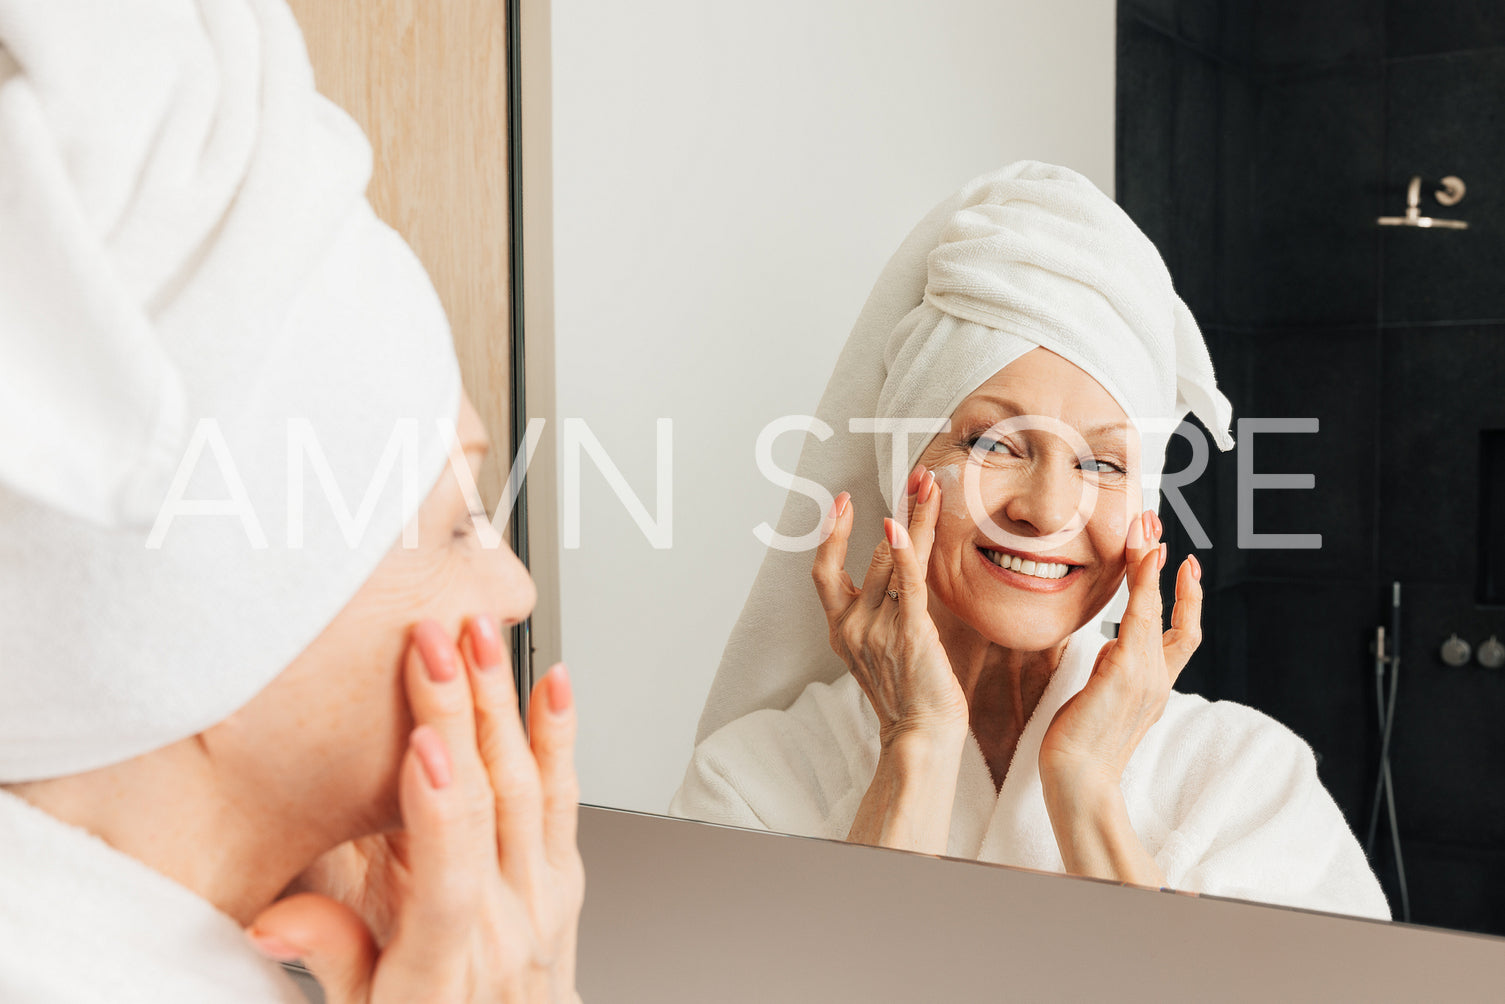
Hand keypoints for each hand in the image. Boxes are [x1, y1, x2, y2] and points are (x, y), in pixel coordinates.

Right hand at [248, 617, 584, 1002]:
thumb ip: (327, 956)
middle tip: (434, 644)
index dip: (437, 807)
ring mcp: (541, 897)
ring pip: (526, 786)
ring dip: (502, 704)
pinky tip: (553, 682)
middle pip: (487, 806)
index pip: (448, 879)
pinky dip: (558, 733)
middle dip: (460, 712)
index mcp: (443, 969)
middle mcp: (503, 928)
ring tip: (478, 638)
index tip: (422, 742)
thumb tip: (274, 918)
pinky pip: (564, 796)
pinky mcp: (563, 875)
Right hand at [811, 464, 966, 746]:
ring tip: (931, 487)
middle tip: (915, 476)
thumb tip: (896, 563)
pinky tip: (903, 526)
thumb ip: (882, 607)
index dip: (830, 534)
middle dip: (897, 509)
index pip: (823, 571)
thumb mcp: (882, 645)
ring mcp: (876, 631)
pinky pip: (906, 584)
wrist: (921, 735)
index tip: (842, 501)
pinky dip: (904, 552)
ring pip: (893, 562)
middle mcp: (852, 626)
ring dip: (915, 519)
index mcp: (841, 629)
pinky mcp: (908, 634)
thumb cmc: (911, 692)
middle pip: (869, 554)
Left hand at [1038, 509, 1202, 803]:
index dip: (1186, 599)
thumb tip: (1110, 645)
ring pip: (1156, 608)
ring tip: (1144, 525)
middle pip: (1178, 615)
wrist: (1077, 780)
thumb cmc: (1079, 745)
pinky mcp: (1127, 672)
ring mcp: (1147, 675)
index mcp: (1154, 686)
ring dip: (1149, 563)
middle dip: (1170, 570)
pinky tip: (1141, 556)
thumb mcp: (1100, 698)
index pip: (1181, 636)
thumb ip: (1111, 670)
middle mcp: (1158, 679)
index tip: (1182, 564)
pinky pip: (1140, 617)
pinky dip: (1144, 584)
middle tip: (1156, 525)